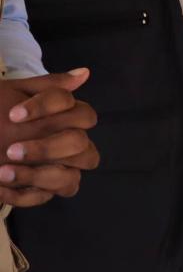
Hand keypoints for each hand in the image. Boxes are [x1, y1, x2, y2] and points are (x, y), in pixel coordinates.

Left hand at [0, 70, 98, 206]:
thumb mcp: (14, 93)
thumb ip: (50, 86)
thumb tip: (85, 73)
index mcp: (69, 119)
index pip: (81, 114)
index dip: (48, 112)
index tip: (13, 114)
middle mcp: (70, 144)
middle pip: (79, 146)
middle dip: (46, 149)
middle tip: (11, 150)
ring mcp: (59, 170)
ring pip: (70, 179)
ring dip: (36, 176)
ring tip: (3, 172)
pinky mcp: (42, 191)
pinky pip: (43, 198)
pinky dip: (21, 195)